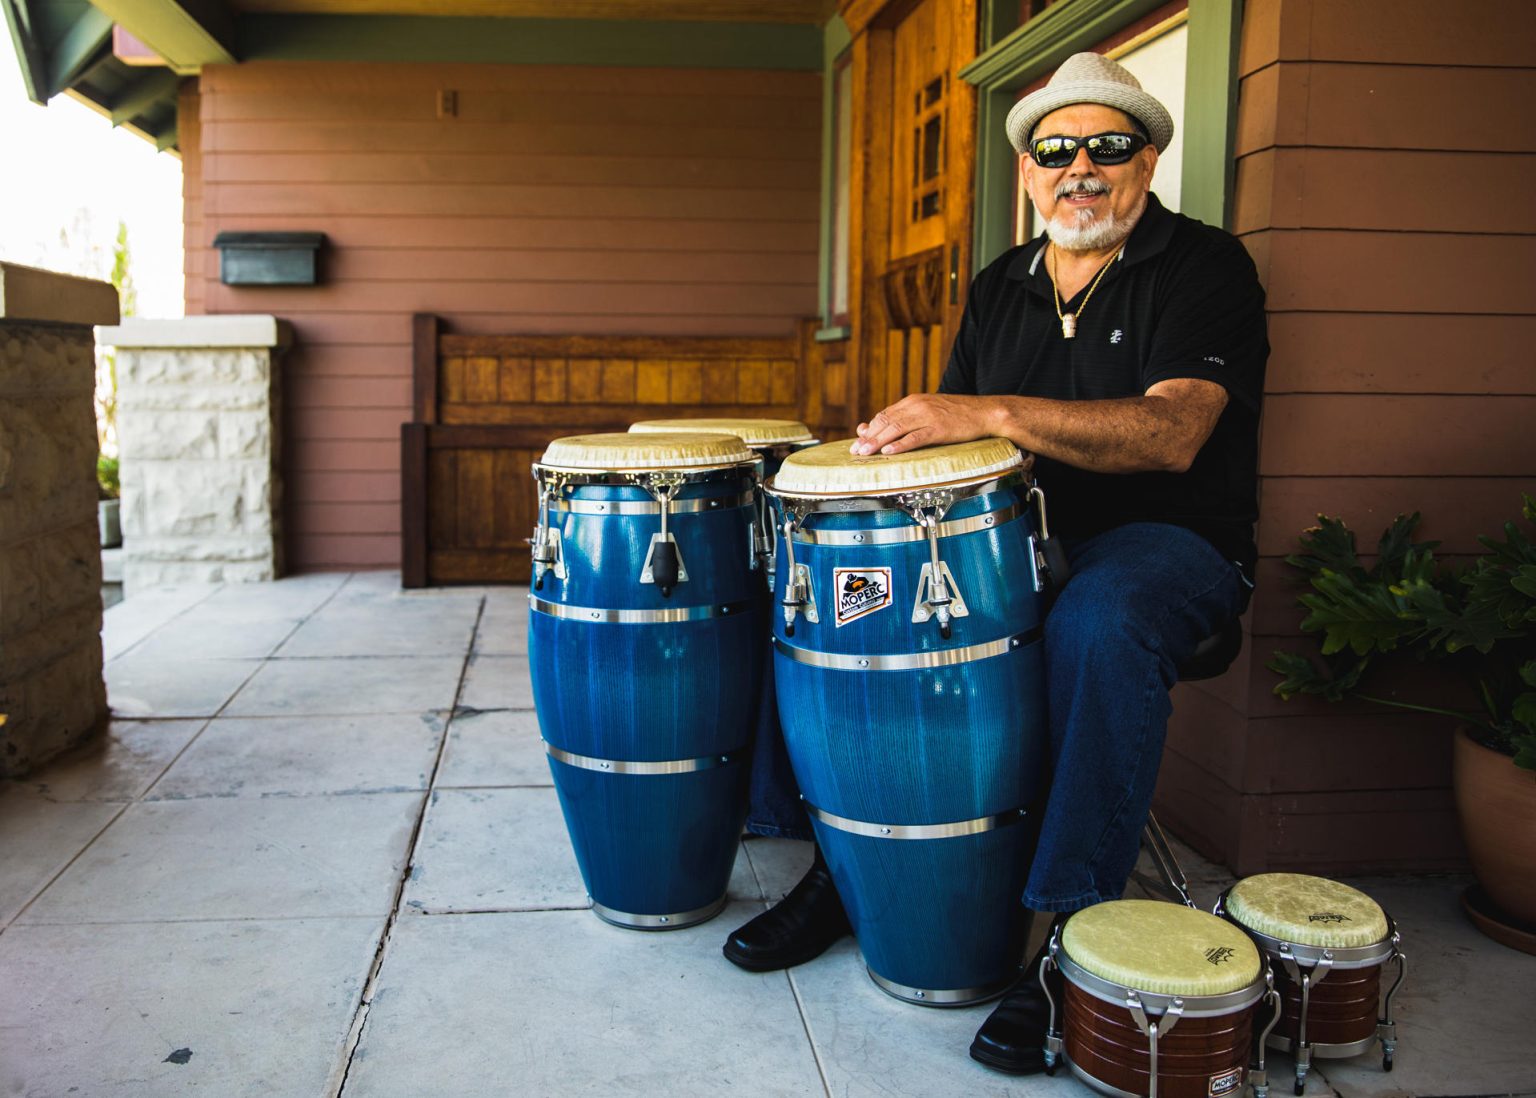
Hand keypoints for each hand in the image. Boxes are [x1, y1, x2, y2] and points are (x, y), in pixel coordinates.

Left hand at [850, 394, 997, 455]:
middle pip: (886, 421)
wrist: (985, 412)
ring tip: (865, 453)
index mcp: (913, 402)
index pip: (885, 415)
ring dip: (878, 442)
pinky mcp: (939, 428)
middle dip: (869, 437)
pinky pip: (915, 437)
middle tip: (856, 451)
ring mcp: (928, 416)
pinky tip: (888, 452)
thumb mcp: (929, 413)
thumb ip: (908, 419)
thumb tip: (889, 429)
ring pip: (896, 429)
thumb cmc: (957, 416)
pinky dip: (900, 445)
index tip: (858, 441)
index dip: (870, 429)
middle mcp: (917, 406)